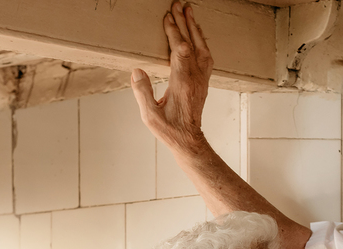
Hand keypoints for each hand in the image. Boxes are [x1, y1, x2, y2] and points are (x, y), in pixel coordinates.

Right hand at [131, 1, 212, 151]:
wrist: (189, 141)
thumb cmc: (169, 130)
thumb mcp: (149, 116)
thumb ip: (142, 93)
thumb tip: (137, 71)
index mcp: (182, 84)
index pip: (180, 51)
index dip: (174, 32)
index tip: (168, 17)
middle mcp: (195, 79)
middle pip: (192, 44)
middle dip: (185, 22)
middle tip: (179, 4)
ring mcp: (202, 80)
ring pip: (202, 48)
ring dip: (195, 29)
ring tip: (190, 12)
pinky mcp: (203, 82)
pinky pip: (206, 56)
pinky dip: (201, 41)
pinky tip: (197, 35)